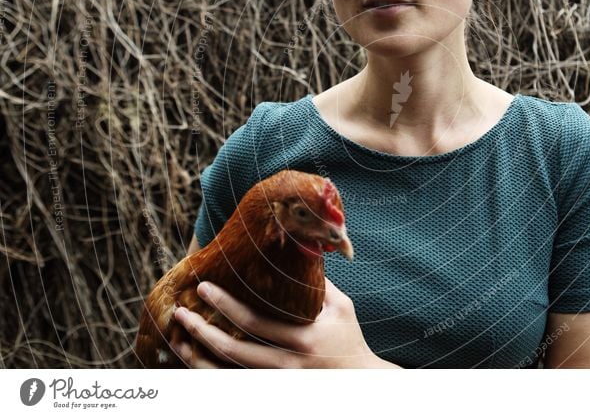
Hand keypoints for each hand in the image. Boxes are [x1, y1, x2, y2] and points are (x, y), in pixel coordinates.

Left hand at [170, 277, 399, 368]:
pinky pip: (234, 385)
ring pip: (228, 374)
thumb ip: (319, 283)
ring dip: (199, 357)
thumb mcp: (342, 308)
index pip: (256, 322)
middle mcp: (288, 365)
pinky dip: (211, 375)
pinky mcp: (272, 391)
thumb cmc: (350, 340)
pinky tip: (194, 361)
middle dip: (202, 330)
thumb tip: (302, 248)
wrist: (361, 383)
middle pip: (234, 350)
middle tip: (181, 311)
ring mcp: (278, 383)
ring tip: (177, 338)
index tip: (203, 287)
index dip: (226, 305)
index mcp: (304, 339)